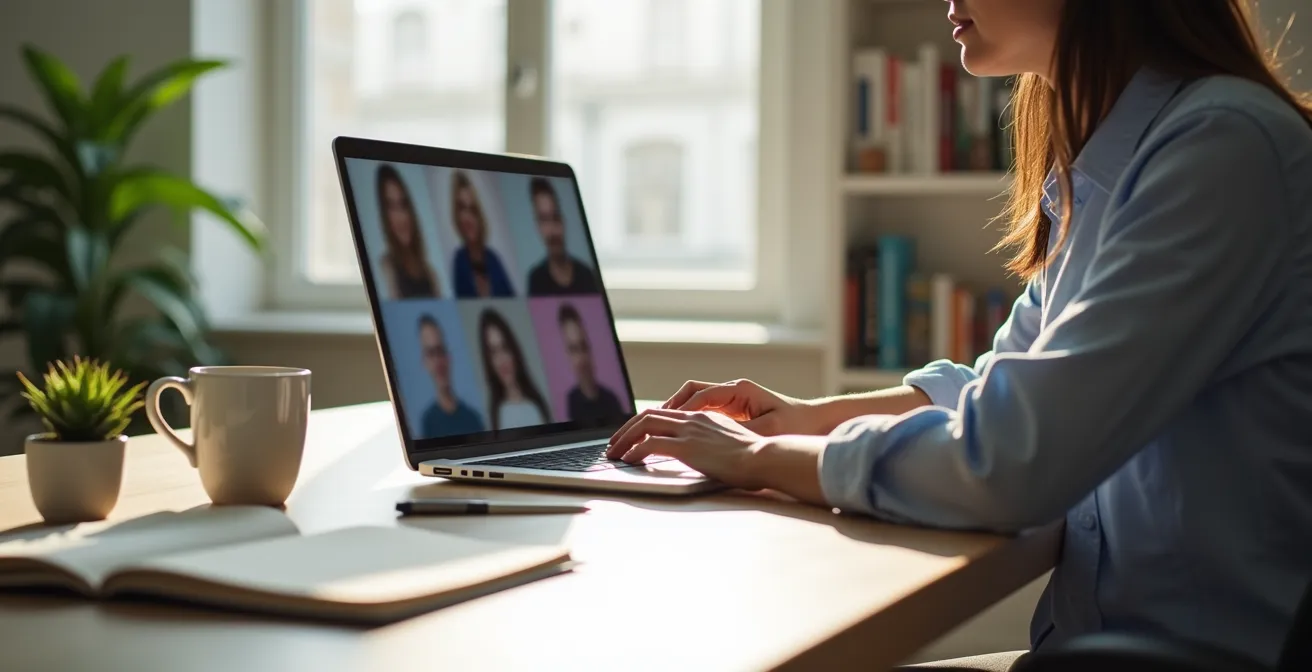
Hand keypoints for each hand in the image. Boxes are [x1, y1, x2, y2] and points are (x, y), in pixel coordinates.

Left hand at [605, 409, 767, 489]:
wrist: (766, 458)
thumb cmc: (756, 459)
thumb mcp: (731, 446)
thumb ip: (714, 445)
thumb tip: (705, 456)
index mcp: (703, 417)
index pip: (665, 413)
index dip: (644, 423)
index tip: (632, 436)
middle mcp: (693, 419)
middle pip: (649, 415)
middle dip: (626, 430)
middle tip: (614, 445)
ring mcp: (689, 431)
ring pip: (644, 426)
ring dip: (624, 440)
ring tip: (614, 455)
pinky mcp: (687, 446)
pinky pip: (650, 444)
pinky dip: (634, 451)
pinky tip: (628, 461)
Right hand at [660, 379, 823, 435]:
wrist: (813, 421)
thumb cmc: (795, 424)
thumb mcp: (769, 430)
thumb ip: (741, 431)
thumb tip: (716, 437)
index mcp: (739, 390)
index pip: (700, 395)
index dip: (680, 410)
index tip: (663, 423)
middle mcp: (732, 389)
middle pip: (690, 392)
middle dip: (669, 407)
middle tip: (648, 423)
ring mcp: (731, 398)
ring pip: (693, 399)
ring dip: (675, 412)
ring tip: (656, 428)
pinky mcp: (732, 409)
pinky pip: (702, 410)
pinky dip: (687, 419)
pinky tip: (677, 434)